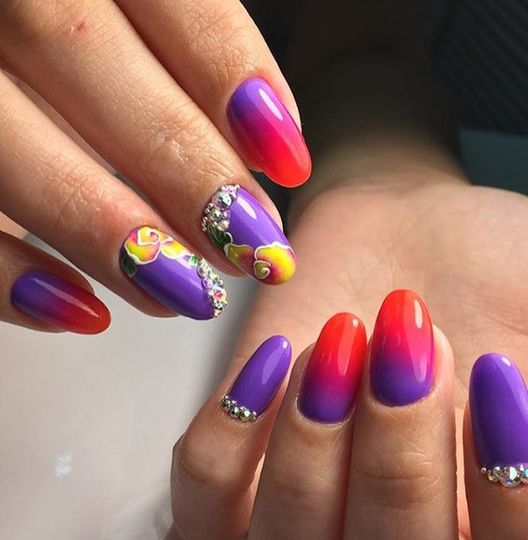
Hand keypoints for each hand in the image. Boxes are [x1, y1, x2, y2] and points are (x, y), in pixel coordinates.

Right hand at [0, 0, 309, 333]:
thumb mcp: (135, 10)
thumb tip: (265, 138)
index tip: (288, 161)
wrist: (4, 32)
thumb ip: (187, 48)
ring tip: (186, 290)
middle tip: (253, 249)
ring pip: (7, 142)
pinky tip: (81, 310)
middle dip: (184, 169)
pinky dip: (5, 274)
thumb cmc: (80, 26)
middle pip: (84, 58)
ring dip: (106, 232)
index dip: (233, 75)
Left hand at [168, 177, 527, 539]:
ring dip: (315, 443)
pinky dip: (230, 436)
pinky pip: (204, 497)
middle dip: (400, 457)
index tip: (505, 388)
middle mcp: (393, 535)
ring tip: (345, 337)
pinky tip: (277, 359)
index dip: (521, 504)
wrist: (411, 224)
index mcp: (489, 524)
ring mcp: (302, 509)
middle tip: (411, 345)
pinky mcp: (236, 464)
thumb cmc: (498, 270)